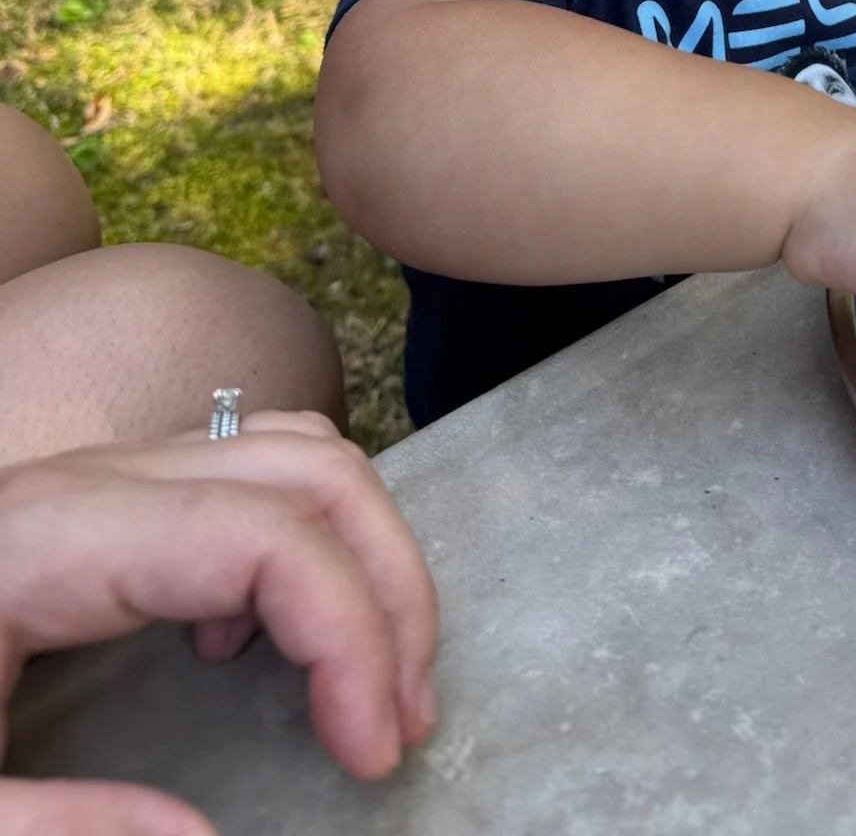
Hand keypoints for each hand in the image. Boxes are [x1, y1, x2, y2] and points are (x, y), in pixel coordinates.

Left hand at [0, 414, 436, 835]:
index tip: (373, 753)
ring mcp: (108, 472)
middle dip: (389, 591)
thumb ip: (66, 829)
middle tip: (406, 717)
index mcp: (54, 534)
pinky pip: (252, 470)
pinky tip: (271, 642)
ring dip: (366, 554)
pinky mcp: (109, 494)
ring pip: (296, 453)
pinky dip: (312, 537)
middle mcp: (96, 476)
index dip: (350, 635)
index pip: (266, 536)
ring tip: (377, 673)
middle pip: (310, 473)